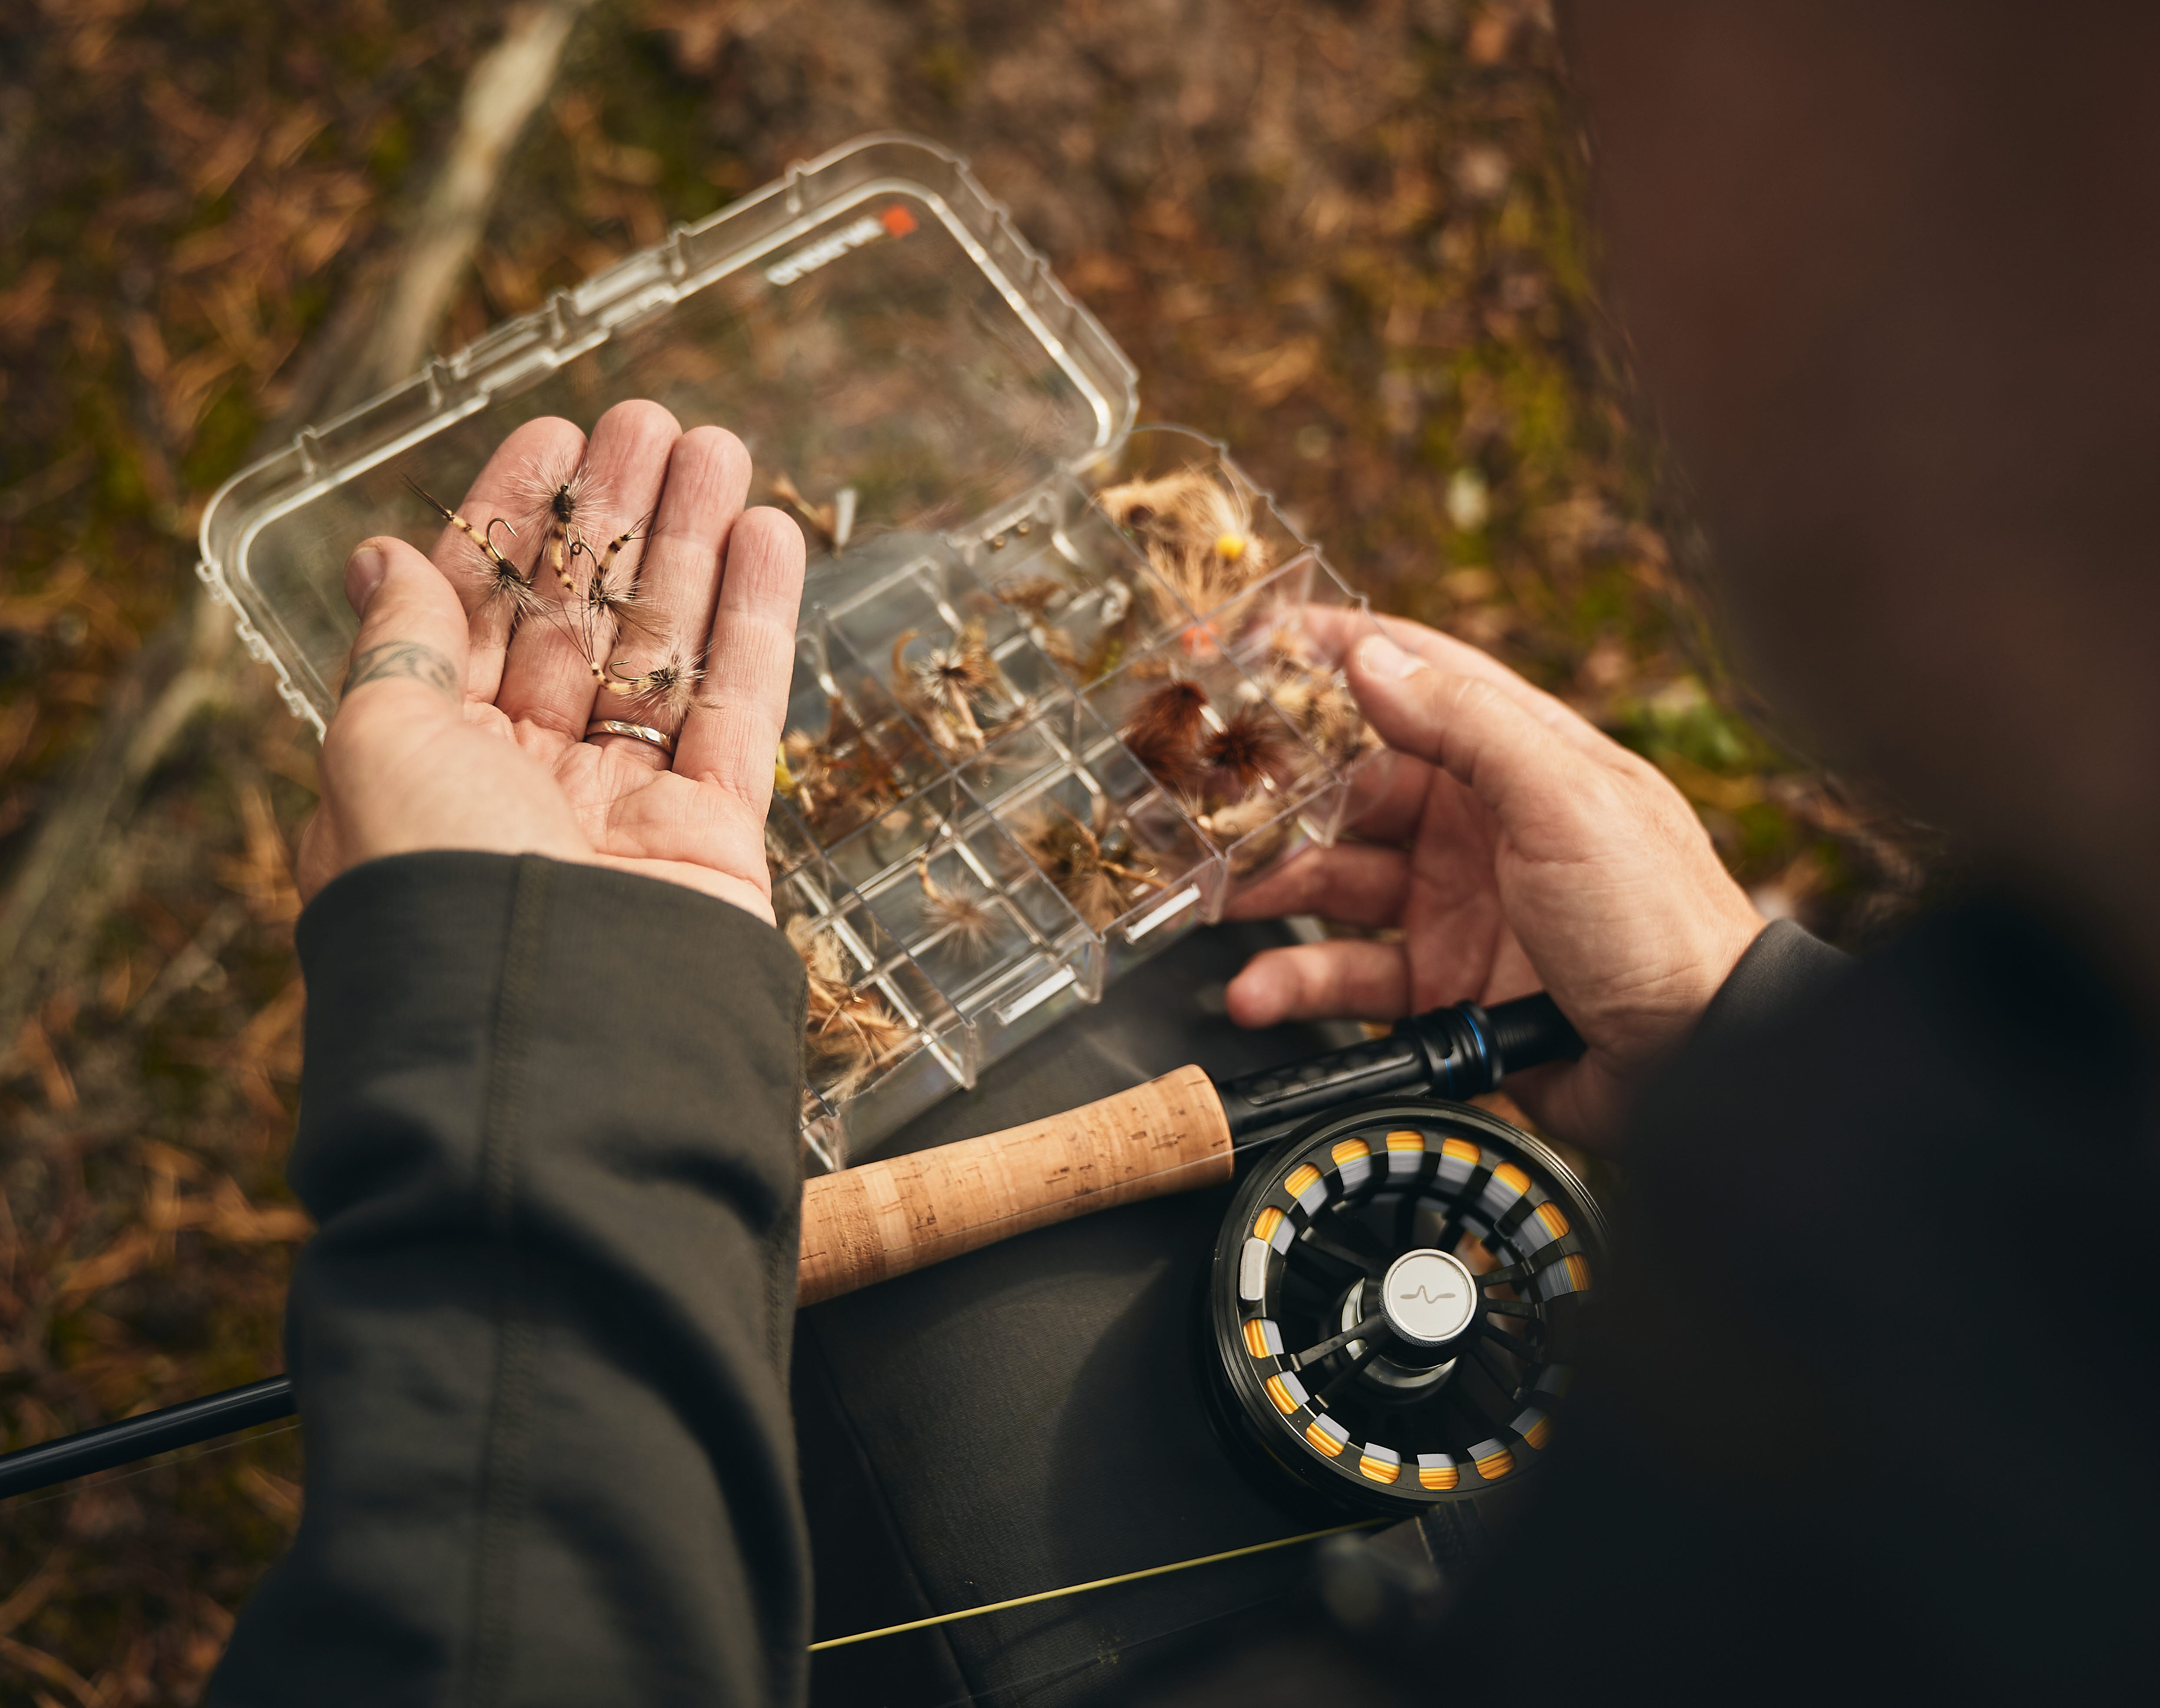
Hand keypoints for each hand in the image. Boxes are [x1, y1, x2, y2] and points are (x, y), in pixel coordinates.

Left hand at [297, 402, 805, 925]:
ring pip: (665, 651)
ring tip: (723, 450)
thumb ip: (397, 646)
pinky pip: (738, 711)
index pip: (477, 609)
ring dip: (694, 547)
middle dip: (616, 516)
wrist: (549, 1043)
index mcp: (429, 759)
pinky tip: (770, 537)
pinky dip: (758, 623)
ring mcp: (624, 807)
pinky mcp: (713, 834)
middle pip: (581, 618)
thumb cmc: (439, 892)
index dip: (511, 518)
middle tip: (653, 420)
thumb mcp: (377, 749)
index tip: (552, 434)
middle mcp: (525, 780)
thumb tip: (378, 557)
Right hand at [1224, 611, 1763, 1148]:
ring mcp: (1454, 904)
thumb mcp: (1566, 799)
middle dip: (1272, 789)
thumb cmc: (1660, 920)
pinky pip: (1346, 972)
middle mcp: (1477, 824)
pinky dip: (1295, 980)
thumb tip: (1370, 658)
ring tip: (1215, 900)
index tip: (1253, 640)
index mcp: (1518, 758)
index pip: (1415, 677)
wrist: (1697, 1065)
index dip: (1336, 652)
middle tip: (1198, 792)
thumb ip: (1466, 724)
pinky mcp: (1439, 984)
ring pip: (1332, 880)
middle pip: (1349, 786)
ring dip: (1267, 889)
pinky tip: (1259, 989)